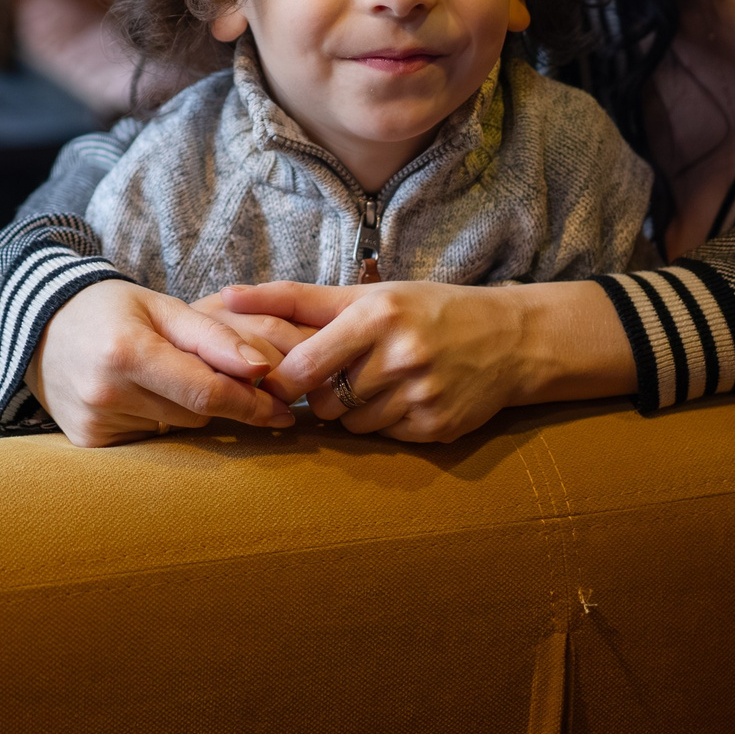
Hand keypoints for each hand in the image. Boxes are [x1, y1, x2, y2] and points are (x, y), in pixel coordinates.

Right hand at [27, 280, 300, 446]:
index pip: (206, 392)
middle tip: (224, 378)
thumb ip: (214, 337)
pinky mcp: (87, 441)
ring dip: (188, 410)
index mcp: (127, 352)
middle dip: (220, 399)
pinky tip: (141, 395)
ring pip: (176, 429)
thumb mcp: (163, 307)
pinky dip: (157, 421)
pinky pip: (149, 440)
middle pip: (195, 413)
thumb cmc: (109, 308)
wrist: (40, 324)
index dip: (252, 403)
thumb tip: (263, 368)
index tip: (285, 410)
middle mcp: (106, 392)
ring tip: (168, 377)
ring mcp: (93, 422)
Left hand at [219, 280, 638, 442]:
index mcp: (377, 316)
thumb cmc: (426, 309)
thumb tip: (224, 295)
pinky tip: (403, 399)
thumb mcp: (367, 294)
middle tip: (338, 380)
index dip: (284, 379)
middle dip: (321, 396)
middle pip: (325, 402)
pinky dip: (383, 424)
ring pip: (351, 426)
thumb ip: (294, 299)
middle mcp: (400, 355)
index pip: (304, 366)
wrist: (509, 338)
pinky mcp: (438, 428)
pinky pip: (384, 439)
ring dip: (351, 413)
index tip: (281, 378)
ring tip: (376, 385)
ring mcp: (422, 395)